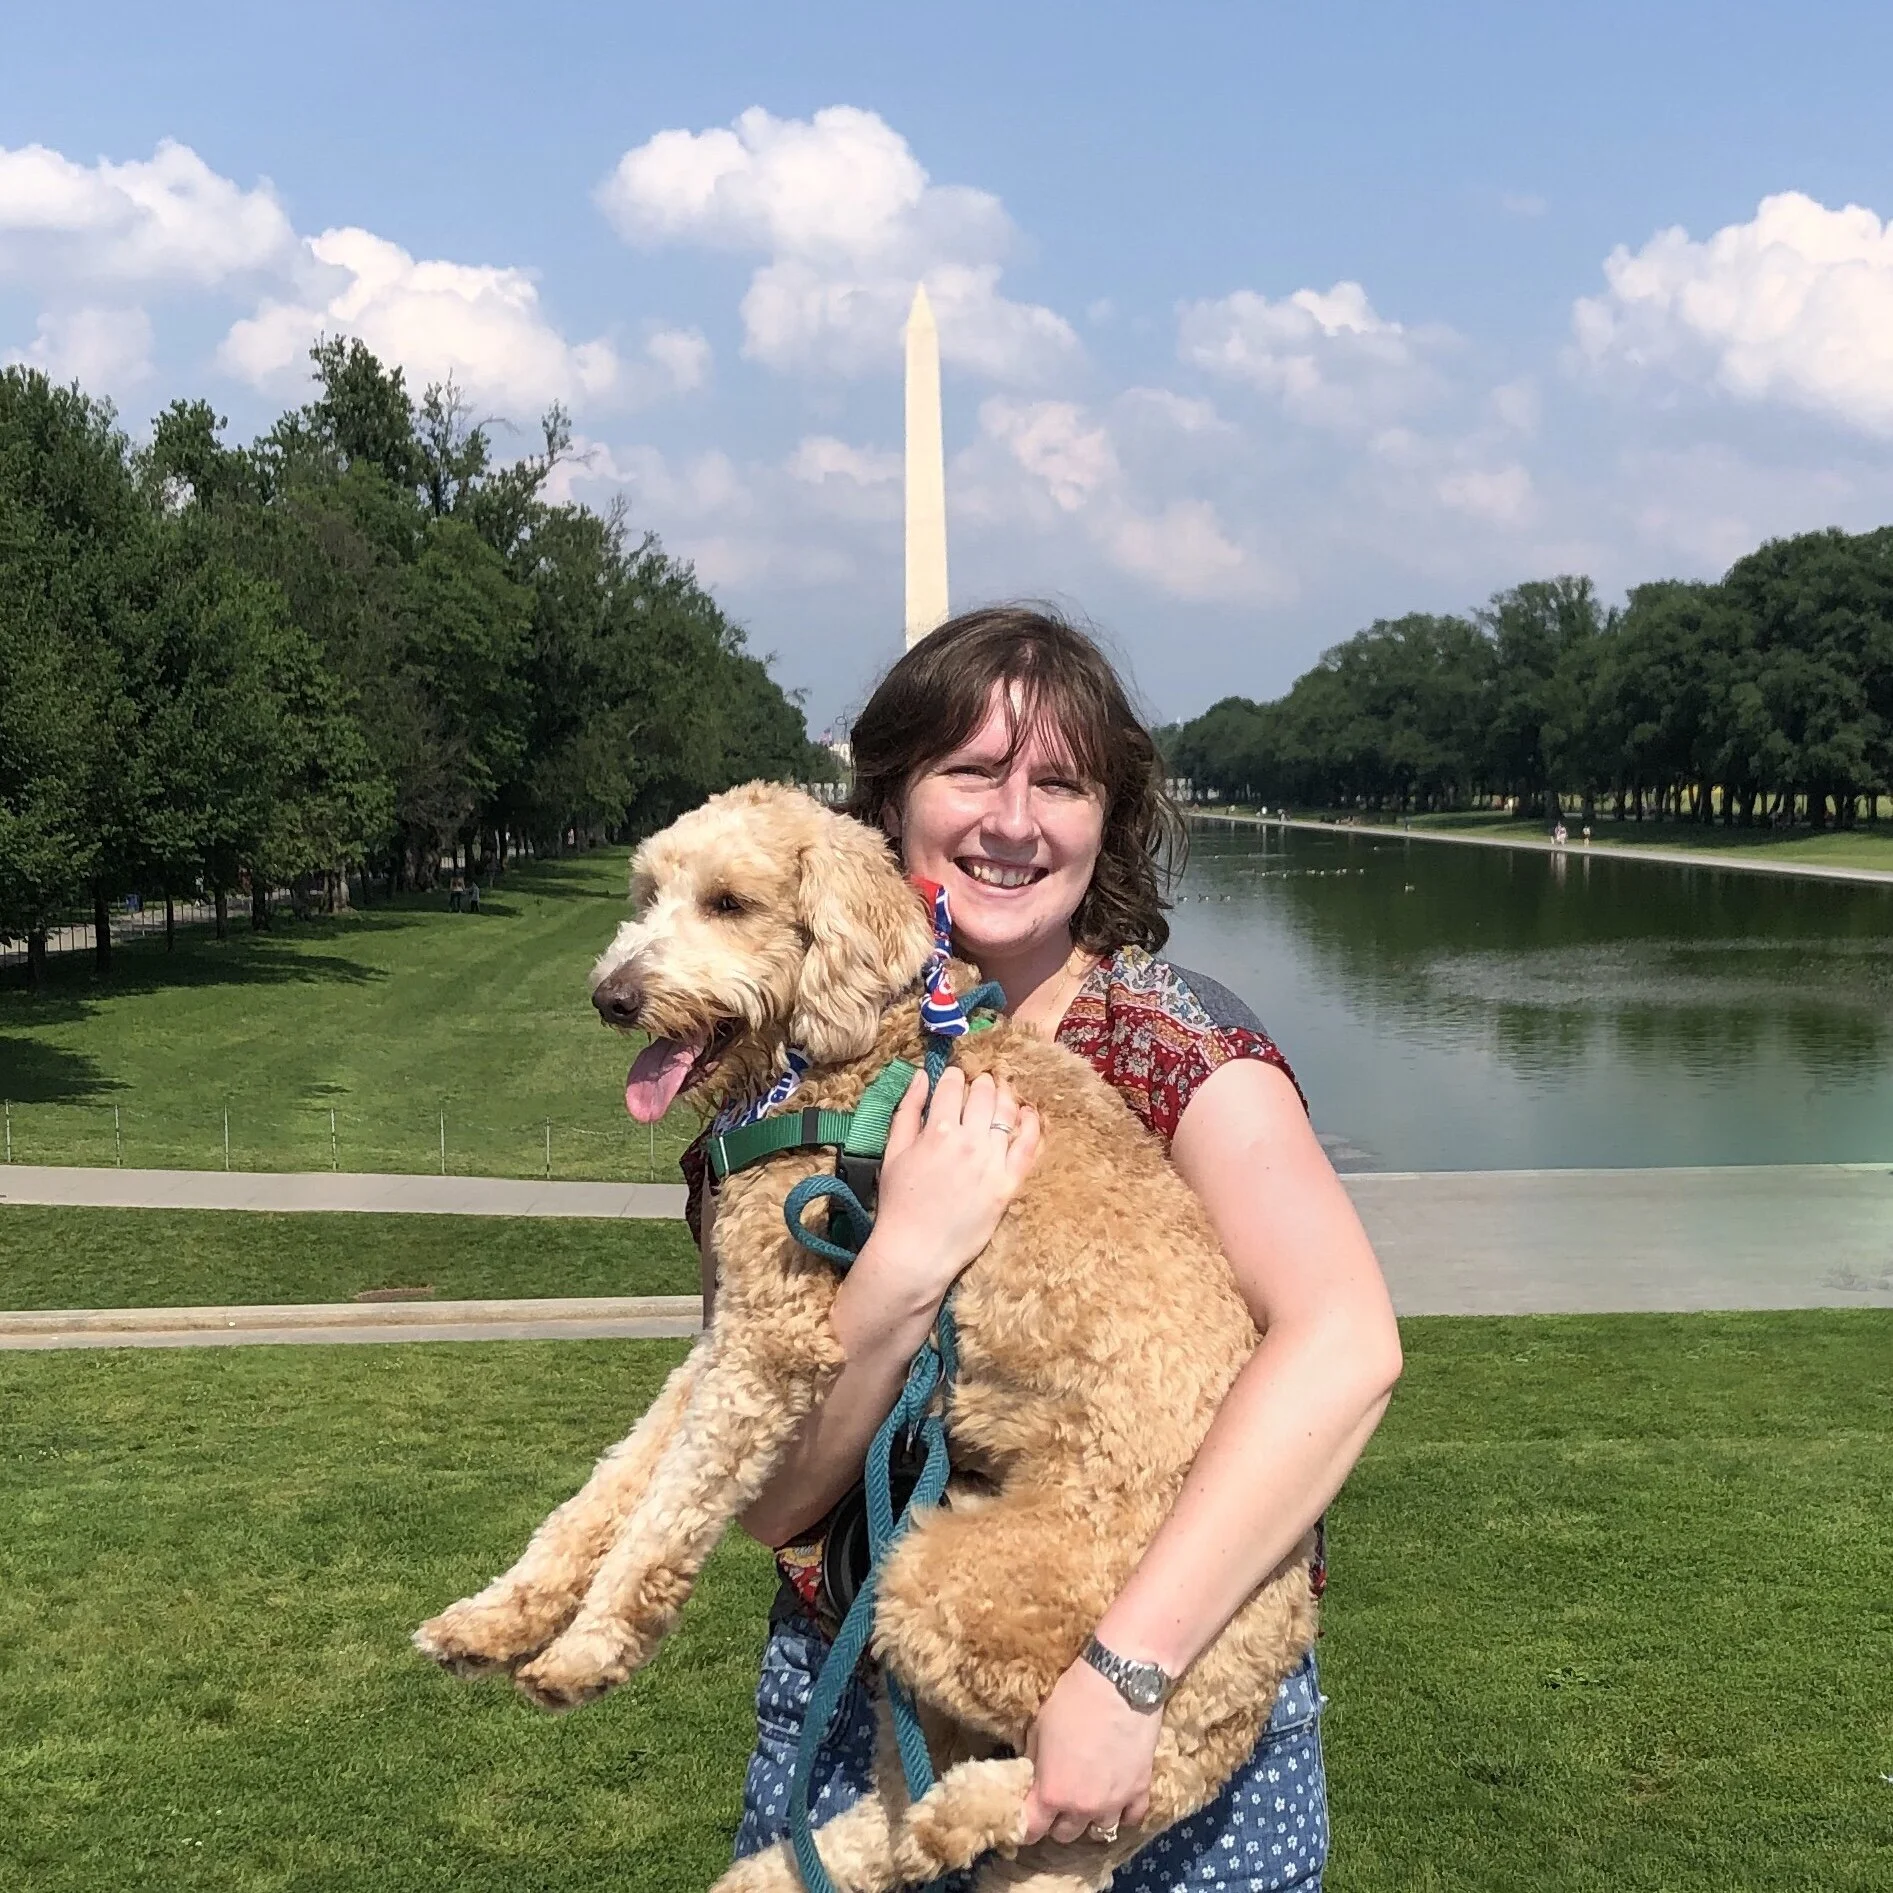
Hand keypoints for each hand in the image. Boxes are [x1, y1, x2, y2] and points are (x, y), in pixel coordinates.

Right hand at [856, 1067, 1040, 1315]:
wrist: (916, 1251)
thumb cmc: (898, 1203)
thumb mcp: (893, 1152)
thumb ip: (907, 1110)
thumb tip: (921, 1075)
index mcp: (936, 1130)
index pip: (953, 1085)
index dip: (954, 1075)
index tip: (956, 1077)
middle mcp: (968, 1141)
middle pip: (983, 1094)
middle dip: (982, 1082)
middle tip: (981, 1083)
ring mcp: (991, 1162)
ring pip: (1007, 1113)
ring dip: (1004, 1096)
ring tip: (1002, 1093)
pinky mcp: (1008, 1183)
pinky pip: (1028, 1145)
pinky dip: (1031, 1123)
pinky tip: (1028, 1113)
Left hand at [1021, 1657, 1158, 1844]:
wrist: (1119, 1683)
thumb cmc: (1073, 1699)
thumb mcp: (1039, 1727)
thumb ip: (1036, 1760)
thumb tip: (1034, 1774)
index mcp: (1052, 1792)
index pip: (1032, 1829)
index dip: (1025, 1826)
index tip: (1026, 1818)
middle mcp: (1083, 1807)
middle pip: (1066, 1834)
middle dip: (1058, 1820)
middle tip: (1058, 1800)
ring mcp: (1115, 1803)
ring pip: (1100, 1830)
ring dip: (1091, 1818)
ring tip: (1089, 1798)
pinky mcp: (1141, 1790)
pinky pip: (1131, 1818)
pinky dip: (1123, 1812)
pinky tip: (1117, 1799)